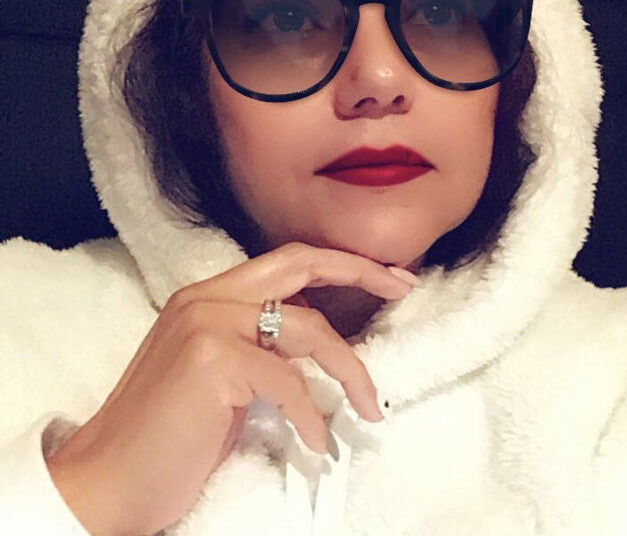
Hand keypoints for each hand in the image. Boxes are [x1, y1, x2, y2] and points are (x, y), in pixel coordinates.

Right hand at [46, 242, 413, 535]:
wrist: (106, 479)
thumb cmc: (167, 435)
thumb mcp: (218, 375)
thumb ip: (258, 347)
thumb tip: (316, 350)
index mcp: (207, 295)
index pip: (285, 263)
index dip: (340, 265)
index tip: (388, 278)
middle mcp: (206, 297)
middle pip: (299, 265)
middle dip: (358, 271)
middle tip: (404, 288)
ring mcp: (206, 323)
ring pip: (305, 328)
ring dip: (349, 370)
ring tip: (371, 409)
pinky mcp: (211, 360)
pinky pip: (287, 381)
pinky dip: (312, 414)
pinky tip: (317, 444)